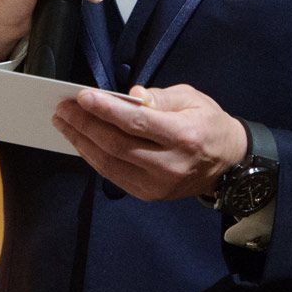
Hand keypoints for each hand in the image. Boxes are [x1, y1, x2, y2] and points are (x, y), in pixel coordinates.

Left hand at [51, 84, 246, 200]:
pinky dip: (93, 157)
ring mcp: (158, 184)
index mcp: (183, 136)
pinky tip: (81, 141)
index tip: (82, 96)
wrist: (228, 165)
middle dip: (85, 125)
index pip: (136, 123)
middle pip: (117, 145)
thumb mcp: (192, 99)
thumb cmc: (208, 124)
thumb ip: (160, 97)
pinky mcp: (150, 195)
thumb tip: (129, 96)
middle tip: (63, 108)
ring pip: (110, 163)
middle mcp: (170, 164)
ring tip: (64, 123)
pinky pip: (113, 175)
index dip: (106, 110)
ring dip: (82, 142)